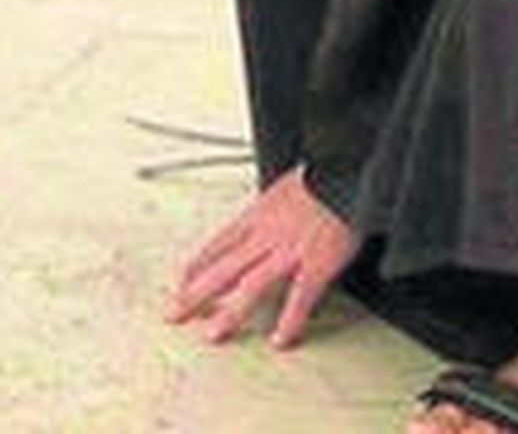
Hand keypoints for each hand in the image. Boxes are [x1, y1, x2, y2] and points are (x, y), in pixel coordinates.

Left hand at [166, 166, 359, 349]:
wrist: (341, 176)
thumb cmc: (314, 182)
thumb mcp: (276, 192)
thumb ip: (263, 215)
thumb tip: (254, 225)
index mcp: (254, 217)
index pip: (215, 246)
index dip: (195, 267)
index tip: (180, 283)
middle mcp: (264, 236)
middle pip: (222, 269)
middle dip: (195, 294)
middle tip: (176, 313)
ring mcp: (288, 252)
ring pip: (250, 286)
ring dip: (229, 312)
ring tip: (213, 334)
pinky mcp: (316, 264)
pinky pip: (299, 297)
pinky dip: (290, 320)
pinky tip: (281, 340)